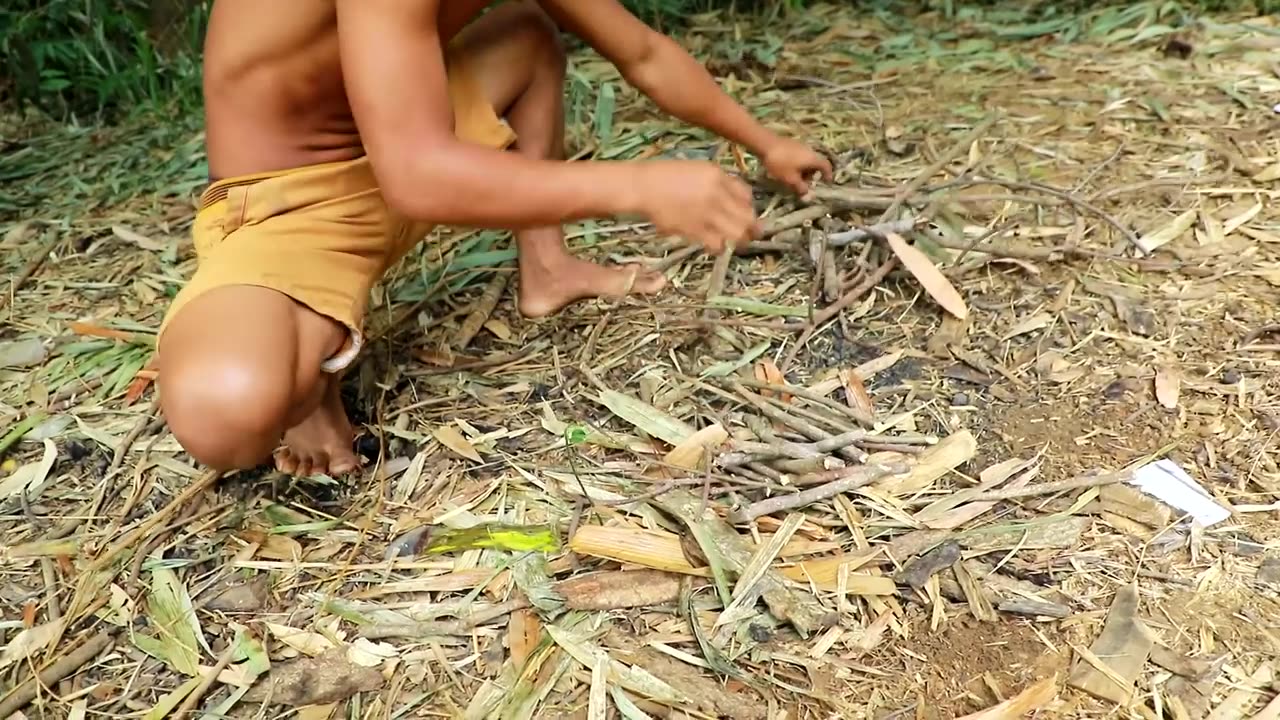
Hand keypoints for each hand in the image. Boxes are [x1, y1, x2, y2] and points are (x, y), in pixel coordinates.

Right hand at [635, 160, 759, 253]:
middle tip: (751, 233)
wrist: (643, 187)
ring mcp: (706, 214)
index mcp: (718, 175)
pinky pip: (717, 245)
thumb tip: (737, 198)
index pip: (747, 195)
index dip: (749, 206)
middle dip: (752, 228)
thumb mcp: (697, 168)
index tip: (746, 212)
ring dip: (739, 240)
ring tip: (735, 242)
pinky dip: (719, 247)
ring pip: (737, 234)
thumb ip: (719, 181)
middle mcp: (716, 194)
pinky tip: (715, 244)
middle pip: (747, 217)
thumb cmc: (666, 175)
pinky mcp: (694, 230)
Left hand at [762, 138, 832, 196]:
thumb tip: (807, 196)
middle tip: (803, 184)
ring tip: (792, 179)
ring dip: (803, 171)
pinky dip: (796, 165)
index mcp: (813, 158)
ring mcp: (800, 146)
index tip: (826, 183)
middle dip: (811, 175)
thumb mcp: (791, 180)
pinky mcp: (791, 145)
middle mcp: (810, 150)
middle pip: (816, 164)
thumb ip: (801, 189)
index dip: (828, 175)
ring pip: (806, 161)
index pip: (826, 166)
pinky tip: (786, 170)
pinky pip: (798, 157)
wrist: (765, 144)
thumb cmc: (781, 163)